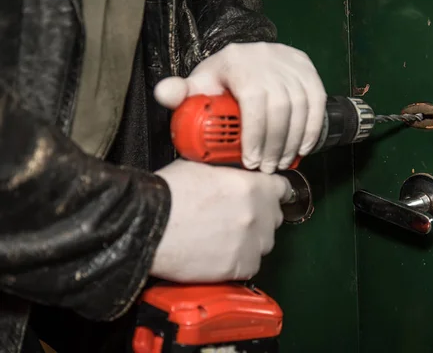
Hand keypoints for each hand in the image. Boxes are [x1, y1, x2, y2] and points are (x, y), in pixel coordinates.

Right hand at [150, 159, 292, 282]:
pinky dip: (238, 262)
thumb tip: (232, 175)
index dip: (272, 192)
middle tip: (236, 218)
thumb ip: (229, 173)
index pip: (282, 188)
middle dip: (259, 217)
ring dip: (250, 240)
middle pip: (274, 217)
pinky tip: (219, 254)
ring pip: (264, 243)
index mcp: (252, 185)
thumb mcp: (203, 167)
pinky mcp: (238, 267)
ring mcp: (250, 242)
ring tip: (224, 238)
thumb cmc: (168, 195)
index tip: (267, 196)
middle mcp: (258, 214)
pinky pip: (250, 265)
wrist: (148, 226)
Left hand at [154, 42, 326, 172]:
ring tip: (281, 163)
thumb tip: (164, 93)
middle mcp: (267, 58)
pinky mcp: (308, 69)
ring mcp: (291, 62)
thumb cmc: (220, 79)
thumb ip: (180, 93)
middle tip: (266, 169)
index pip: (253, 100)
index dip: (254, 135)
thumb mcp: (198, 84)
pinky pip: (317, 101)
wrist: (245, 59)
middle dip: (274, 144)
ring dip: (292, 141)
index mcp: (237, 61)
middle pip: (280, 107)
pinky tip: (302, 148)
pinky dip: (312, 128)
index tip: (250, 162)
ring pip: (300, 106)